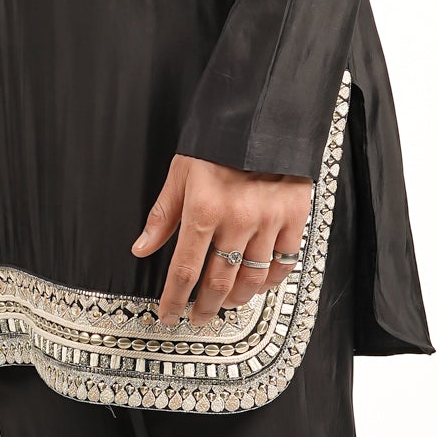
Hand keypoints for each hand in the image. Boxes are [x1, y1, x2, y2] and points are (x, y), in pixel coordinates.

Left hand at [132, 154, 313, 324]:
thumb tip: (142, 248)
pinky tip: (258, 285)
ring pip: (251, 279)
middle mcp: (237, 220)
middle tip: (197, 318)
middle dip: (204, 307)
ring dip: (236, 300)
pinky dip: (269, 281)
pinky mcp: (294, 218)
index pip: (185, 269)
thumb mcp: (181, 174)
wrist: (264, 118)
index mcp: (204, 210)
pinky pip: (282, 263)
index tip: (169, 315)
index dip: (174, 299)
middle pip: (218, 282)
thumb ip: (163, 215)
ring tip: (225, 304)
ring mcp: (268, 221)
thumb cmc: (218, 144)